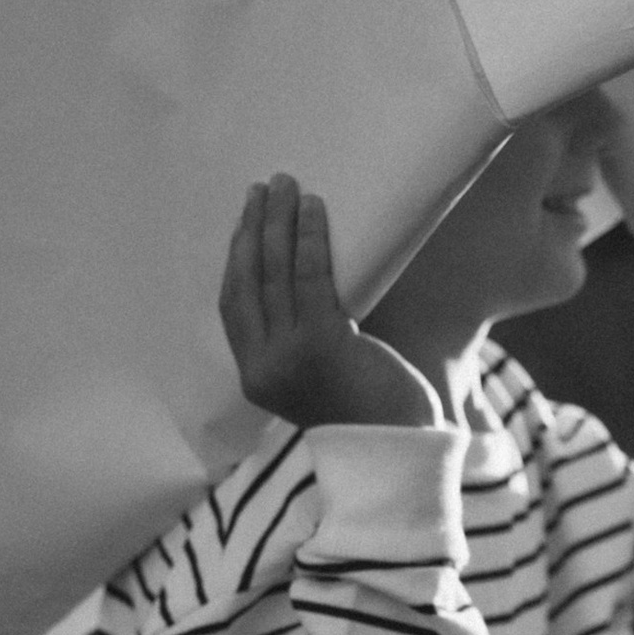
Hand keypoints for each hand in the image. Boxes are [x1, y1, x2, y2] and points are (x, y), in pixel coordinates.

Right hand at [218, 176, 446, 428]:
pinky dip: (310, 241)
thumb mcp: (321, 377)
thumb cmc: (372, 412)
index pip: (232, 307)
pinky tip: (314, 211)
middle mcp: (263, 368)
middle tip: (261, 189)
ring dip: (278, 224)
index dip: (235, 260)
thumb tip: (306, 277)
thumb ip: (304, 338)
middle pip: (247, 283)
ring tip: (285, 185)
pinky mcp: (322, 344)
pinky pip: (310, 279)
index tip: (244, 224)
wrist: (401, 449)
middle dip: (252, 231)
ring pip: (274, 275)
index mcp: (256, 378)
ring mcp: (289, 357)